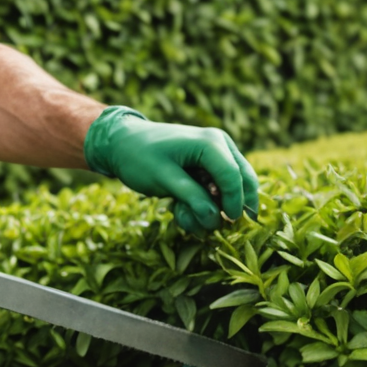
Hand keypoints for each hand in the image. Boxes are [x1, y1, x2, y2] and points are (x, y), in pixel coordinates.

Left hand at [83, 106, 259, 234]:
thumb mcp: (163, 178)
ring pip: (232, 190)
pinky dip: (204, 204)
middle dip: (227, 207)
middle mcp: (220, 146)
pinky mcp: (210, 167)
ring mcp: (217, 155)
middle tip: (205, 223)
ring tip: (180, 212)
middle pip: (244, 182)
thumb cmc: (139, 156)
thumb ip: (191, 198)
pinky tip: (180, 208)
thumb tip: (216, 219)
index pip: (233, 177)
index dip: (233, 204)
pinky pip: (219, 191)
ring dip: (210, 208)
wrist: (122, 143)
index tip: (226, 223)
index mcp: (211, 143)